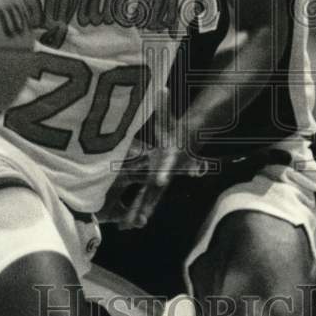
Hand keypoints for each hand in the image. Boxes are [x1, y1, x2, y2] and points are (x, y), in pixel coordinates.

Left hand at [98, 87, 188, 228]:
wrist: (189, 142)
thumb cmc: (175, 127)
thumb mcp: (170, 116)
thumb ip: (165, 103)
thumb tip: (161, 88)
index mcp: (169, 156)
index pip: (167, 163)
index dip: (165, 170)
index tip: (161, 180)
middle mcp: (166, 171)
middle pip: (156, 190)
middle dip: (147, 204)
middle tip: (138, 220)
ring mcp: (161, 179)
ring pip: (149, 199)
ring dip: (139, 212)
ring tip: (128, 227)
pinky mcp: (155, 184)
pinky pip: (145, 199)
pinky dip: (137, 211)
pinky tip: (126, 223)